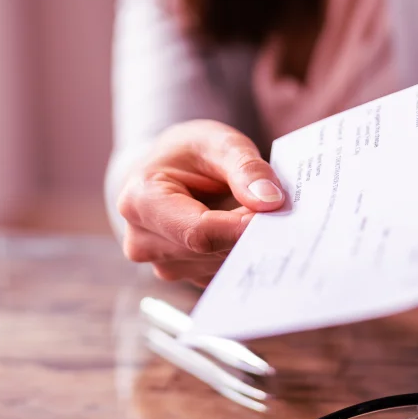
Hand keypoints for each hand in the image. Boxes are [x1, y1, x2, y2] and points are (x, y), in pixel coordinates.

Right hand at [117, 119, 284, 287]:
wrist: (170, 169)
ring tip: (253, 212)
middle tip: (276, 207)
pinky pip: (223, 272)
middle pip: (211, 251)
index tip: (277, 213)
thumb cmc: (190, 152)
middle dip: (248, 231)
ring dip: (245, 242)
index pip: (199, 232)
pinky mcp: (184, 275)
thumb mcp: (220, 143)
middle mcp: (143, 241)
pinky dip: (240, 251)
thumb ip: (246, 168)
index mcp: (140, 201)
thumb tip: (270, 201)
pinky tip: (244, 229)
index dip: (242, 227)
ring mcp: (162, 264)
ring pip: (221, 265)